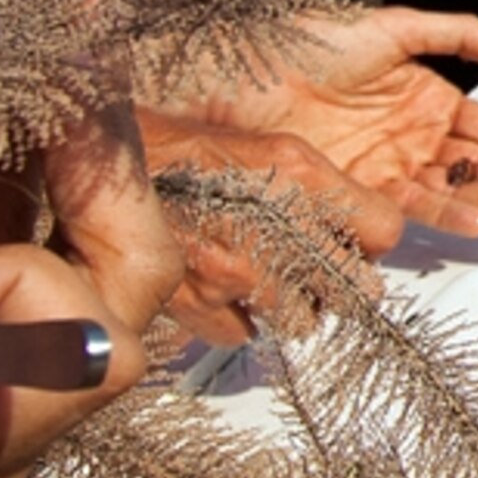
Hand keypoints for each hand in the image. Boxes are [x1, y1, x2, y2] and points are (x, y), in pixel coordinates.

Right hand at [134, 114, 407, 343]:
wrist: (93, 166)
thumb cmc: (169, 145)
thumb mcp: (257, 144)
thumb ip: (316, 184)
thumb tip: (367, 226)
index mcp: (296, 173)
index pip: (384, 231)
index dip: (370, 236)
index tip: (357, 236)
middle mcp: (274, 229)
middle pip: (353, 288)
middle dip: (338, 280)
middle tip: (314, 266)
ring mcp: (236, 275)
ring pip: (304, 319)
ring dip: (290, 303)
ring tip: (261, 274)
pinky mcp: (199, 309)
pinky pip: (245, 334)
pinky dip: (237, 318)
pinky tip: (220, 289)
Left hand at [153, 7, 477, 235]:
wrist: (242, 75)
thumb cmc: (309, 42)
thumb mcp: (392, 29)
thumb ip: (455, 34)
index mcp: (426, 97)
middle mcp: (413, 137)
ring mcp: (388, 167)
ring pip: (454, 189)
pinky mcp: (359, 190)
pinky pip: (412, 206)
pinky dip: (448, 214)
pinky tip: (475, 221)